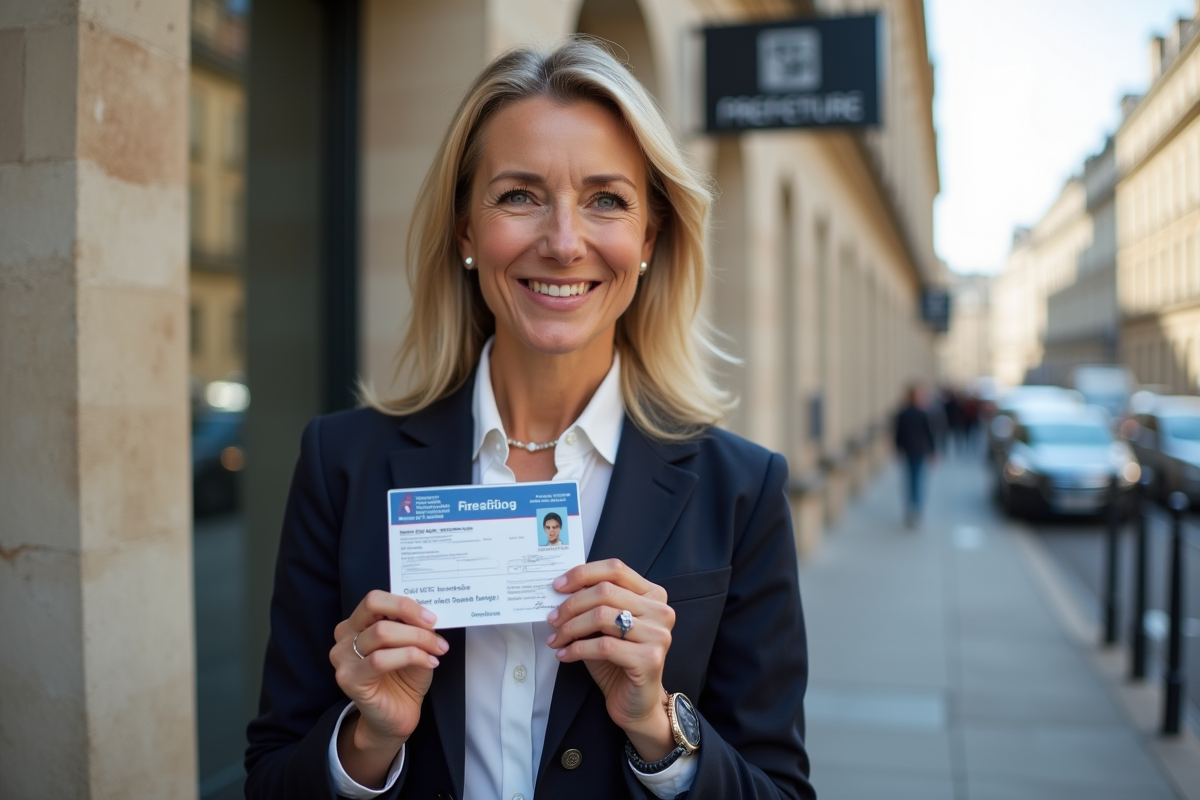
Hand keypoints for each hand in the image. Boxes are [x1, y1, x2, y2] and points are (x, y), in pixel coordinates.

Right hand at [329, 591, 448, 784]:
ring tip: (437, 650)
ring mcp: (343, 658)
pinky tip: (429, 663)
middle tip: (435, 630)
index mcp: (357, 622)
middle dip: (411, 617)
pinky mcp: (349, 679)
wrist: (396, 715)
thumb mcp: (412, 644)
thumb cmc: (403, 677)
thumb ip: (412, 626)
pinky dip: (411, 656)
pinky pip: (381, 659)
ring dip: (417, 638)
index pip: (375, 599)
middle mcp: (344, 636)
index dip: (404, 604)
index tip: (431, 616)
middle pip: (374, 608)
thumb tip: (428, 612)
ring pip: (382, 633)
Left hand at [546, 559, 676, 760]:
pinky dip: (577, 649)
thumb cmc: (618, 662)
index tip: (558, 586)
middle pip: (605, 592)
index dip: (583, 574)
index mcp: (652, 595)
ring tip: (556, 639)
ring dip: (570, 628)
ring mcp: (658, 634)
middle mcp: (660, 611)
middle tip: (552, 618)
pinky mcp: (650, 658)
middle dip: (572, 604)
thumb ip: (593, 605)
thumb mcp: (605, 627)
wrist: (635, 703)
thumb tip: (560, 590)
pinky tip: (565, 655)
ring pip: (602, 616)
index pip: (615, 569)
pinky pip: (603, 646)